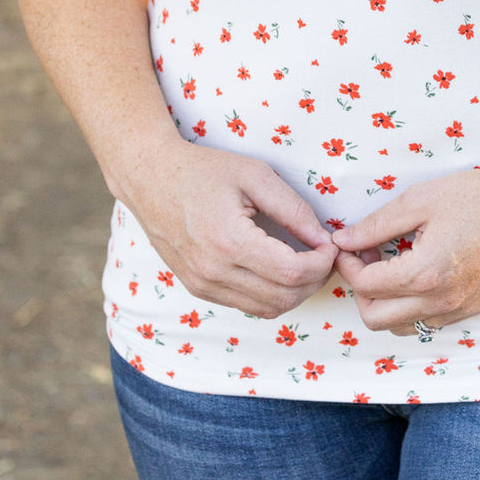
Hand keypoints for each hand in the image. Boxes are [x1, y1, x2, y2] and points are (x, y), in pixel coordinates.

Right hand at [116, 139, 337, 318]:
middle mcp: (214, 272)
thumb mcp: (255, 176)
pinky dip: (272, 295)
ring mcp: (203, 285)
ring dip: (296, 292)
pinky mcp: (198, 289)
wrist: (150, 178)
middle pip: (284, 297)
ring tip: (308, 263)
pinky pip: (247, 306)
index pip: (293, 273)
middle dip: (315, 280)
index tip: (330, 244)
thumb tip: (323, 239)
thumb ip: (293, 209)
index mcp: (229, 241)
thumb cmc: (203, 170)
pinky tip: (280, 269)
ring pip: (267, 309)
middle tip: (325, 255)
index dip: (322, 263)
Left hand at [331, 163, 479, 336]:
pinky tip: (420, 273)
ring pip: (401, 328)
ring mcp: (458, 311)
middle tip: (368, 257)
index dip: (348, 264)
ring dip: (385, 303)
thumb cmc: (478, 196)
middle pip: (374, 319)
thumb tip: (343, 239)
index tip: (350, 245)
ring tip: (394, 265)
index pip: (364, 286)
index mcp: (423, 275)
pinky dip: (412, 306)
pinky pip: (428, 323)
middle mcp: (440, 302)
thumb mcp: (419, 201)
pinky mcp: (473, 309)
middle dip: (361, 289)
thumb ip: (376, 224)